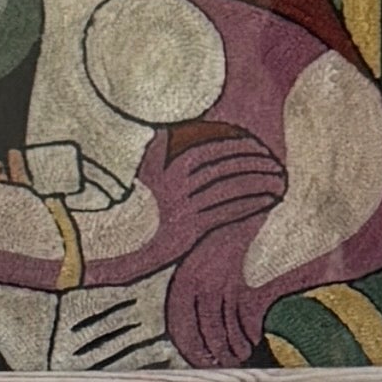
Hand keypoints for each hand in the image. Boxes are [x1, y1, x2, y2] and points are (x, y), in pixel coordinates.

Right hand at [96, 121, 286, 371]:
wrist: (103, 244)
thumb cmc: (124, 210)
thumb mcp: (140, 174)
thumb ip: (160, 154)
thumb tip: (174, 138)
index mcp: (164, 159)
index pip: (211, 143)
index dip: (238, 141)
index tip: (255, 143)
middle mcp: (175, 178)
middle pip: (226, 162)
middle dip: (254, 159)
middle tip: (274, 161)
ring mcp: (183, 202)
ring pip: (231, 184)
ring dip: (259, 179)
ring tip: (278, 178)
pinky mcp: (190, 227)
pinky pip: (229, 209)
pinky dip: (252, 201)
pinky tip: (268, 199)